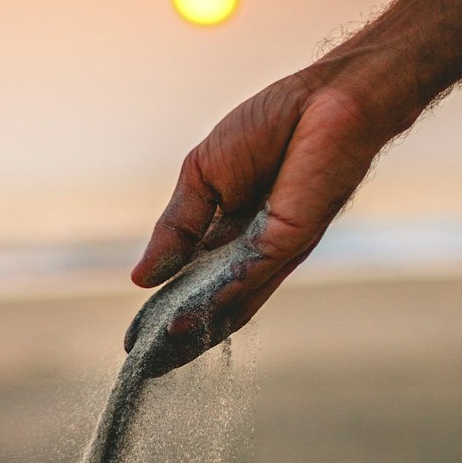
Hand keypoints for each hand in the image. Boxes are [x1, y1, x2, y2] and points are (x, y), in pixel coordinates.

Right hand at [129, 60, 397, 363]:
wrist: (326, 97)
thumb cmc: (272, 125)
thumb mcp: (201, 176)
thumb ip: (177, 226)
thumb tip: (141, 278)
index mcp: (230, 236)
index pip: (191, 285)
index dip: (163, 311)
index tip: (135, 340)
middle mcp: (253, 255)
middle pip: (212, 308)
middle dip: (177, 337)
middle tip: (144, 364)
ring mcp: (274, 254)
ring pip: (230, 305)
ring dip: (194, 331)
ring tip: (159, 353)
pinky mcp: (291, 243)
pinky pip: (247, 278)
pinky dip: (217, 301)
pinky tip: (187, 319)